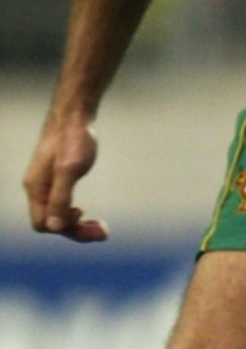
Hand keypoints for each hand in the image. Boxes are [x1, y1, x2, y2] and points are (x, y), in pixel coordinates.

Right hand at [23, 113, 108, 242]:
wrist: (73, 116)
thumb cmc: (73, 140)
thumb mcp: (70, 169)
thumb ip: (60, 198)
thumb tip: (55, 227)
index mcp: (36, 189)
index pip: (43, 225)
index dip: (67, 230)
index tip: (91, 221)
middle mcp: (37, 190)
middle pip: (52, 223)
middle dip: (77, 231)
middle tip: (105, 232)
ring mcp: (45, 185)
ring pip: (56, 216)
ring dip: (77, 225)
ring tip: (101, 227)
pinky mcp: (55, 179)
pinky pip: (59, 205)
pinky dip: (73, 213)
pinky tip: (83, 212)